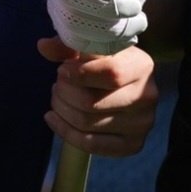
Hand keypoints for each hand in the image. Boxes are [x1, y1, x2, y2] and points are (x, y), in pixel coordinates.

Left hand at [37, 40, 157, 156]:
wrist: (130, 85)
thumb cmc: (109, 61)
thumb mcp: (93, 48)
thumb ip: (68, 46)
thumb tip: (43, 46)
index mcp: (142, 66)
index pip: (110, 73)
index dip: (79, 73)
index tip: (62, 70)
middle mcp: (147, 96)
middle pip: (92, 102)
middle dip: (64, 93)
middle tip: (57, 84)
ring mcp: (142, 124)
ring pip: (87, 123)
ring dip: (62, 110)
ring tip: (57, 98)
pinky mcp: (132, 145)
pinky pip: (91, 145)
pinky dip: (65, 131)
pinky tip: (53, 118)